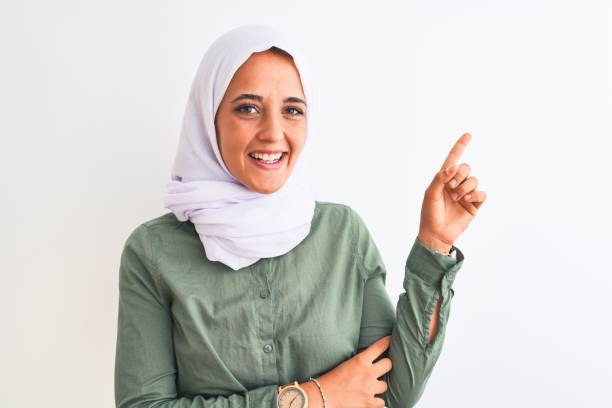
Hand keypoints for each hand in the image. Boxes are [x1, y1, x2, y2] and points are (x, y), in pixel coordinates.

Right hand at [307, 335, 391, 407]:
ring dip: (379, 386)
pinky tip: (370, 399)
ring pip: (385, 385)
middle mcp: (368, 373)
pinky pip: (381, 402)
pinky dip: (376, 402)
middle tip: (382, 367)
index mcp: (360, 361)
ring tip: (371, 387)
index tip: (391, 339)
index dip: (387, 342)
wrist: (323, 396)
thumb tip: (368, 361)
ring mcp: (370, 389)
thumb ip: (360, 362)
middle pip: (388, 364)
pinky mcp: (369, 403)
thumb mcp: (346, 364)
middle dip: (386, 365)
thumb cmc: (330, 379)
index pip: (379, 347)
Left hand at [418, 133, 486, 252]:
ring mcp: (466, 194)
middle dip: (460, 175)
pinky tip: (467, 201)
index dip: (460, 146)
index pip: (453, 159)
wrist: (436, 234)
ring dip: (465, 187)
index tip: (468, 134)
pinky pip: (481, 193)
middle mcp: (456, 184)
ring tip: (457, 198)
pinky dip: (475, 195)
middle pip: (466, 168)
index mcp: (443, 179)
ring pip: (474, 180)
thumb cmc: (430, 213)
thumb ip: (440, 178)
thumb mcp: (430, 194)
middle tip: (451, 187)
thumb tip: (453, 167)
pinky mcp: (474, 205)